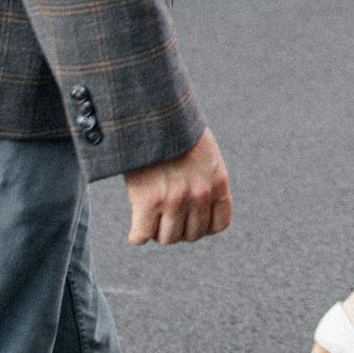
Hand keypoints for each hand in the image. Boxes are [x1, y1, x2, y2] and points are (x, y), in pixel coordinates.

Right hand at [125, 127, 231, 245]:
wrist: (154, 113)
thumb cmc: (175, 130)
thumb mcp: (203, 153)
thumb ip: (204, 179)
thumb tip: (194, 205)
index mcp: (218, 182)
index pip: (218, 225)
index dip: (202, 226)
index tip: (188, 220)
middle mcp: (200, 194)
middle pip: (191, 235)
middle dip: (178, 228)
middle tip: (164, 216)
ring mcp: (175, 200)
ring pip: (167, 238)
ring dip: (157, 232)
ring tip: (150, 218)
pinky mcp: (148, 202)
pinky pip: (141, 236)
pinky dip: (136, 235)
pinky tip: (135, 227)